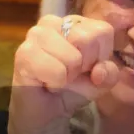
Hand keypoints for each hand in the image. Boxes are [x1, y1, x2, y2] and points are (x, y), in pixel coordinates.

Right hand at [9, 15, 120, 133]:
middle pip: (88, 39)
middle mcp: (53, 22)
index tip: (87, 67)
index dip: (101, 56)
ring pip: (72, 57)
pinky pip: (57, 71)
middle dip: (84, 66)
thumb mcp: (100, 81)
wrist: (46, 111)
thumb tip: (99, 71)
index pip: (103, 31)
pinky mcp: (24, 53)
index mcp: (74, 22)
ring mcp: (36, 34)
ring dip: (68, 76)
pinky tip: (45, 82)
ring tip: (57, 77)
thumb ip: (109, 73)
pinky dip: (56, 83)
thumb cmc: (72, 90)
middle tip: (69, 73)